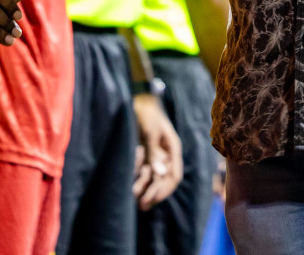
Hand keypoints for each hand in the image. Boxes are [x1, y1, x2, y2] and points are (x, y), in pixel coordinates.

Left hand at [132, 93, 182, 210]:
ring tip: (133, 197)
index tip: (152, 199)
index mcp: (172, 148)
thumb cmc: (146, 111)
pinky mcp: (144, 151)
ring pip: (152, 175)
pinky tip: (130, 184)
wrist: (134, 97)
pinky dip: (138, 176)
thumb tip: (160, 173)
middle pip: (163, 179)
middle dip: (153, 193)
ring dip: (144, 187)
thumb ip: (154, 152)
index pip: (173, 175)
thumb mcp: (150, 130)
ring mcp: (155, 152)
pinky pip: (143, 168)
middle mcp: (165, 153)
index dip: (164, 189)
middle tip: (141, 206)